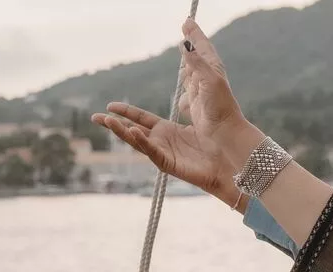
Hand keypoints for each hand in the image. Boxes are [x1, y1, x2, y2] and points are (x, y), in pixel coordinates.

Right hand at [91, 19, 262, 205]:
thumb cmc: (223, 125)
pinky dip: (142, 143)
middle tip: (96, 117)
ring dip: (121, 131)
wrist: (236, 152)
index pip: (143, 118)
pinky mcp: (173, 164)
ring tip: (105, 120)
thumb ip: (193, 70)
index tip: (109, 105)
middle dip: (115, 124)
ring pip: (138, 142)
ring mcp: (168, 153)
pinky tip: (133, 132)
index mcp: (170, 129)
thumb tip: (184, 46)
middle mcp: (166, 141)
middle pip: (134, 131)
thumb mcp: (206, 91)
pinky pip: (154, 152)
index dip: (127, 112)